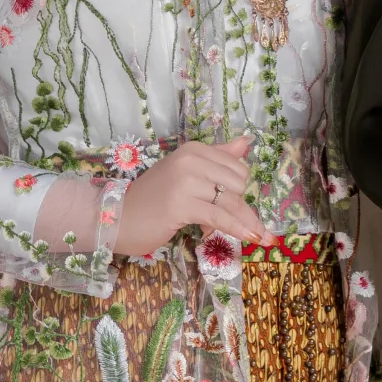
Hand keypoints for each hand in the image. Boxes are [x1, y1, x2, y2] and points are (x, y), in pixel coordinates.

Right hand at [116, 137, 264, 256]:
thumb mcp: (185, 173)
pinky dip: (239, 228)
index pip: (237, 167)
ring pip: (231, 201)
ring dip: (248, 222)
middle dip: (239, 206)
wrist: (118, 218)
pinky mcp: (182, 204)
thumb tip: (246, 142)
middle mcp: (190, 159)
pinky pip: (220, 216)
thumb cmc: (152, 199)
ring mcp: (185, 180)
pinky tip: (253, 238)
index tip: (232, 206)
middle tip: (222, 221)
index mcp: (193, 149)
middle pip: (238, 184)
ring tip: (263, 238)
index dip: (240, 190)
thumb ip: (217, 158)